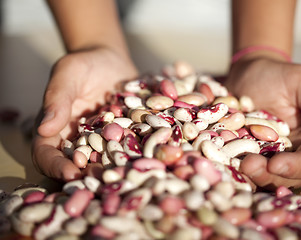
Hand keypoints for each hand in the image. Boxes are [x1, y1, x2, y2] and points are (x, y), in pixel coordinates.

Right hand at [32, 47, 137, 180]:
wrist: (111, 59)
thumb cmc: (84, 63)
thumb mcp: (68, 73)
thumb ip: (57, 98)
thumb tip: (44, 128)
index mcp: (55, 129)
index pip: (46, 153)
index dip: (55, 166)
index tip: (70, 172)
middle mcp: (78, 140)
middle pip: (76, 165)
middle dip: (88, 176)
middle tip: (103, 181)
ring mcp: (102, 141)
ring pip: (104, 162)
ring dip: (114, 171)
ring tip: (127, 175)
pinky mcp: (122, 137)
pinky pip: (128, 150)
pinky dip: (136, 156)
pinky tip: (149, 157)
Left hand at [225, 56, 300, 189]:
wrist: (248, 74)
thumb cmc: (279, 75)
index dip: (297, 167)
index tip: (276, 165)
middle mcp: (291, 153)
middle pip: (287, 176)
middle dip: (270, 176)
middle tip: (249, 166)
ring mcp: (267, 156)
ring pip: (265, 177)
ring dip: (252, 176)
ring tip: (238, 165)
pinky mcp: (246, 154)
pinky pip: (242, 167)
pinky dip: (235, 169)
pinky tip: (224, 164)